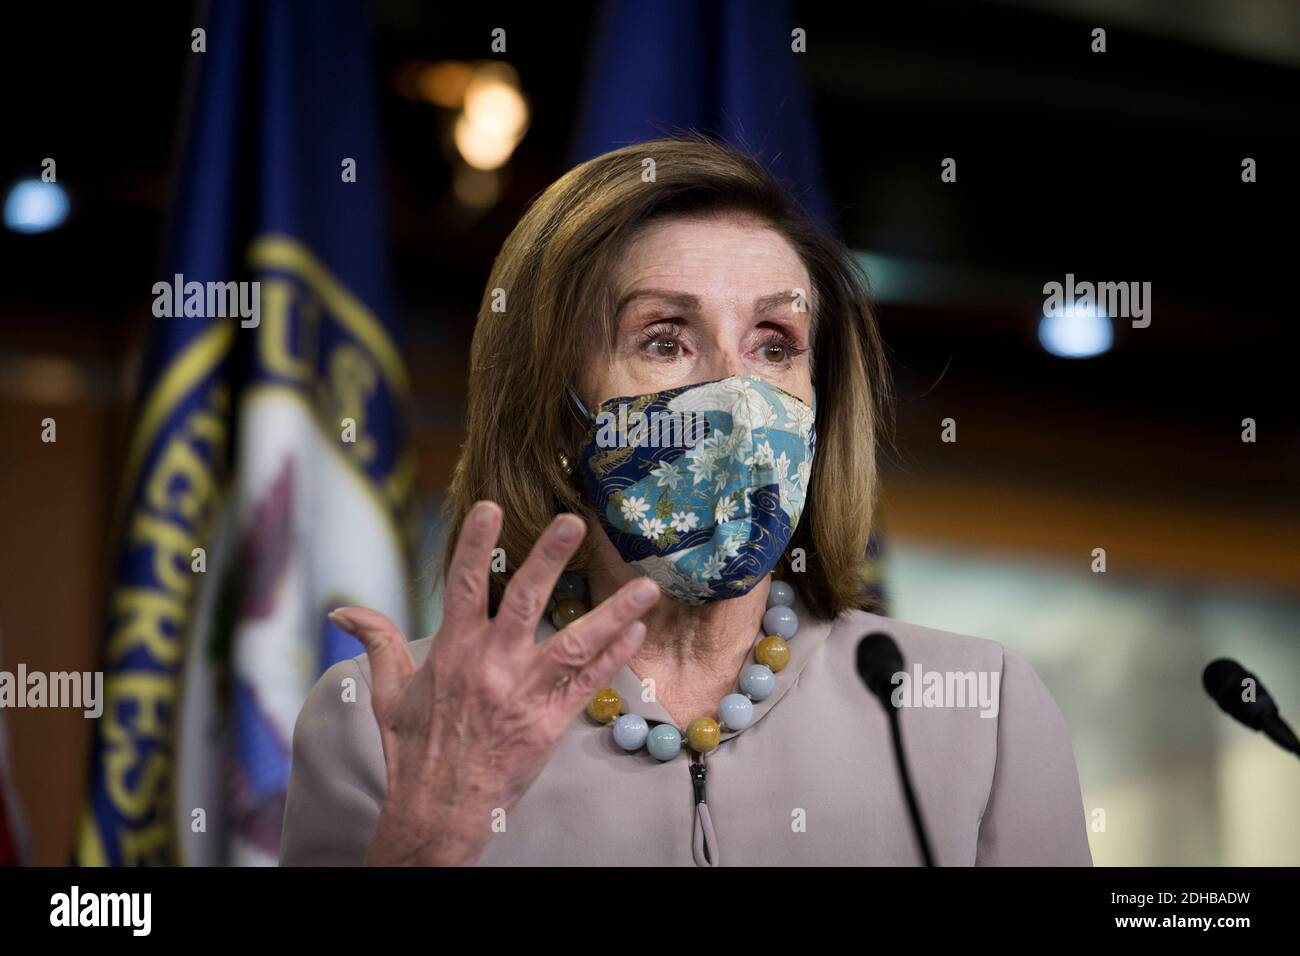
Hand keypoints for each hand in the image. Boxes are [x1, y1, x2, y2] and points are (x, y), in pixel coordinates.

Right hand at [328, 500, 659, 865]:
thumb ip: (376, 642)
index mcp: (452, 652)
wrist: (438, 810)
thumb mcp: (389, 692)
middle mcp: (491, 666)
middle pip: (523, 602)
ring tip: (646, 586)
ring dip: (612, 613)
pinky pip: (587, 683)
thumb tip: (342, 611)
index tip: (489, 506)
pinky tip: (638, 631)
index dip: (475, 544)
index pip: (461, 585)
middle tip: (574, 522)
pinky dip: (614, 657)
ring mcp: (524, 694)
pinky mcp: (549, 722)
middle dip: (549, 559)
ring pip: (574, 643)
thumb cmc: (414, 750)